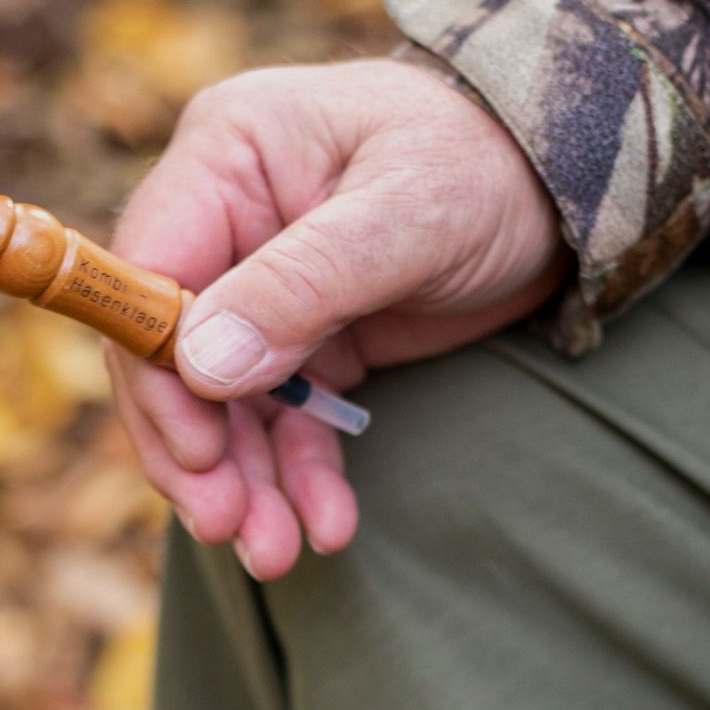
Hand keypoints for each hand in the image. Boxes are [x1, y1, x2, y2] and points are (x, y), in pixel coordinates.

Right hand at [107, 59, 571, 579]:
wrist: (562, 187)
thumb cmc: (487, 163)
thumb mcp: (407, 214)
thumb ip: (301, 285)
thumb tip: (200, 366)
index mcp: (226, 157)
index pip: (148, 270)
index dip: (156, 367)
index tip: (197, 449)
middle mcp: (225, 223)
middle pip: (170, 351)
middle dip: (196, 448)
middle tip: (225, 525)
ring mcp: (259, 287)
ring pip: (220, 401)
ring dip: (243, 480)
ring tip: (274, 552)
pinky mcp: (302, 338)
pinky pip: (283, 417)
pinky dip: (297, 473)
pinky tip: (325, 523)